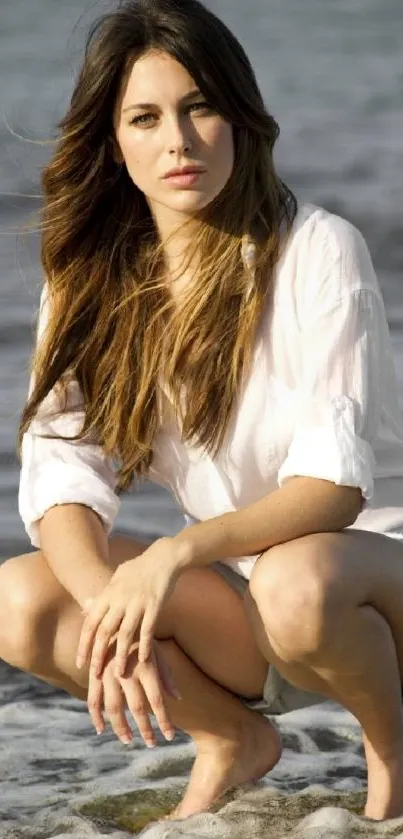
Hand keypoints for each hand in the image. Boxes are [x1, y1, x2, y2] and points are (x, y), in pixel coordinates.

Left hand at [76, 537, 183, 677]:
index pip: (91, 623)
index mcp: (108, 593)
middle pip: (105, 631)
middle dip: (98, 655)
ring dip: (120, 655)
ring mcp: (138, 602)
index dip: (84, 645)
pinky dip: (145, 644)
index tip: (79, 663)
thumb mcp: (116, 579)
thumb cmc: (138, 569)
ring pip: (125, 633)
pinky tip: (142, 659)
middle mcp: (120, 599)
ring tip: (118, 674)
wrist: (163, 557)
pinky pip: (148, 628)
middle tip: (94, 675)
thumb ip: (101, 597)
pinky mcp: (155, 604)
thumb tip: (85, 609)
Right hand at [88, 637, 180, 745]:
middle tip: (152, 744)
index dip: (164, 721)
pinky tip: (100, 729)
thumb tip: (178, 698)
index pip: (157, 701)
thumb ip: (167, 675)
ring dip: (121, 728)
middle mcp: (128, 673)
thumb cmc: (140, 636)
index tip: (169, 737)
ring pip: (114, 709)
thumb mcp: (157, 651)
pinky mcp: (95, 674)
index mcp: (146, 667)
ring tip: (129, 740)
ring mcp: (109, 674)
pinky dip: (95, 717)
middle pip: (138, 708)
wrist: (114, 616)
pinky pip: (93, 700)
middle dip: (146, 729)